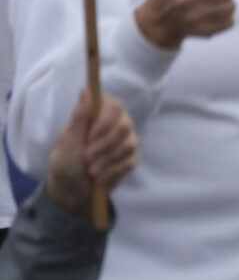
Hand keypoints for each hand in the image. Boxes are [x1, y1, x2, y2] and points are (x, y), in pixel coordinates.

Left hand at [46, 89, 137, 217]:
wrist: (73, 190)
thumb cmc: (66, 163)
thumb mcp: (67, 141)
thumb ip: (79, 116)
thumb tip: (86, 89)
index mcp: (99, 115)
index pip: (114, 106)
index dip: (105, 122)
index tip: (90, 137)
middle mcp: (117, 123)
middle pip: (124, 126)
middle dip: (104, 146)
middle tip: (87, 158)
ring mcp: (127, 140)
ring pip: (129, 144)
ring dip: (107, 161)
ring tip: (91, 171)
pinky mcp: (132, 157)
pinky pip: (131, 160)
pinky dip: (112, 171)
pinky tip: (100, 177)